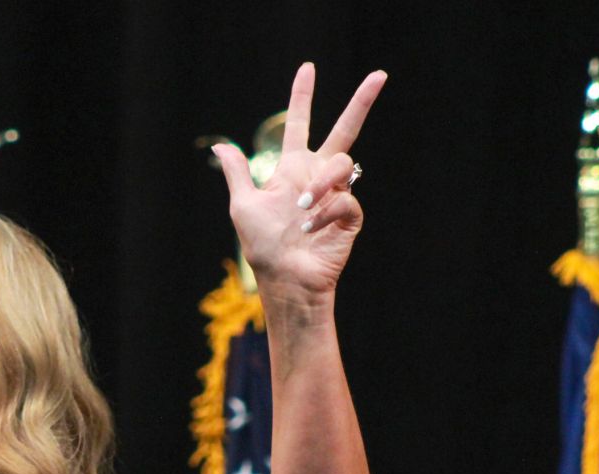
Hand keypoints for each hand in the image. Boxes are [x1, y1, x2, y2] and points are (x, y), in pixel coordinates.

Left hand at [215, 64, 385, 305]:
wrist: (285, 279)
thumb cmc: (263, 246)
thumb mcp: (243, 205)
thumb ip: (238, 173)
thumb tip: (219, 145)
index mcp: (291, 170)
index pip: (299, 126)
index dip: (302, 98)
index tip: (307, 69)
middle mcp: (316, 178)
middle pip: (344, 132)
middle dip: (361, 102)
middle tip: (379, 75)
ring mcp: (336, 195)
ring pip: (342, 166)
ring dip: (321, 185)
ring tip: (303, 210)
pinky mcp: (350, 216)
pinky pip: (346, 200)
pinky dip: (326, 213)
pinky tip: (312, 230)